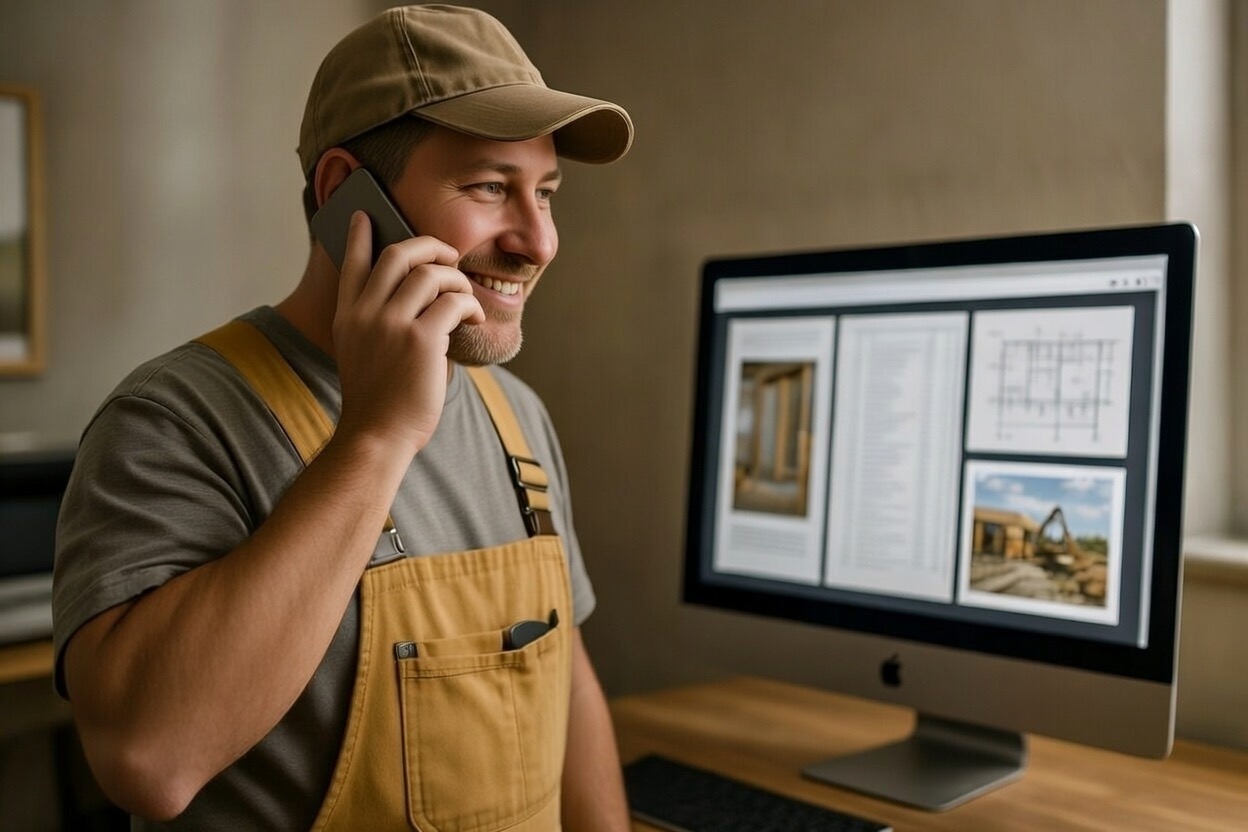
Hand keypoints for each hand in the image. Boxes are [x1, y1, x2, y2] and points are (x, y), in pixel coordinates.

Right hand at [331, 211, 485, 454]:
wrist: (376, 436)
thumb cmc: (379, 401)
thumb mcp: (361, 354)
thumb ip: (375, 324)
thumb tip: (413, 295)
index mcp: (348, 316)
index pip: (352, 262)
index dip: (360, 235)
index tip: (365, 215)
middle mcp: (366, 314)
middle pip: (398, 254)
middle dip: (430, 246)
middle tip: (449, 255)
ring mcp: (391, 325)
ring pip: (431, 274)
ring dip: (457, 280)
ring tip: (466, 298)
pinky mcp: (420, 340)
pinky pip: (454, 302)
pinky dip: (469, 305)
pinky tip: (473, 318)